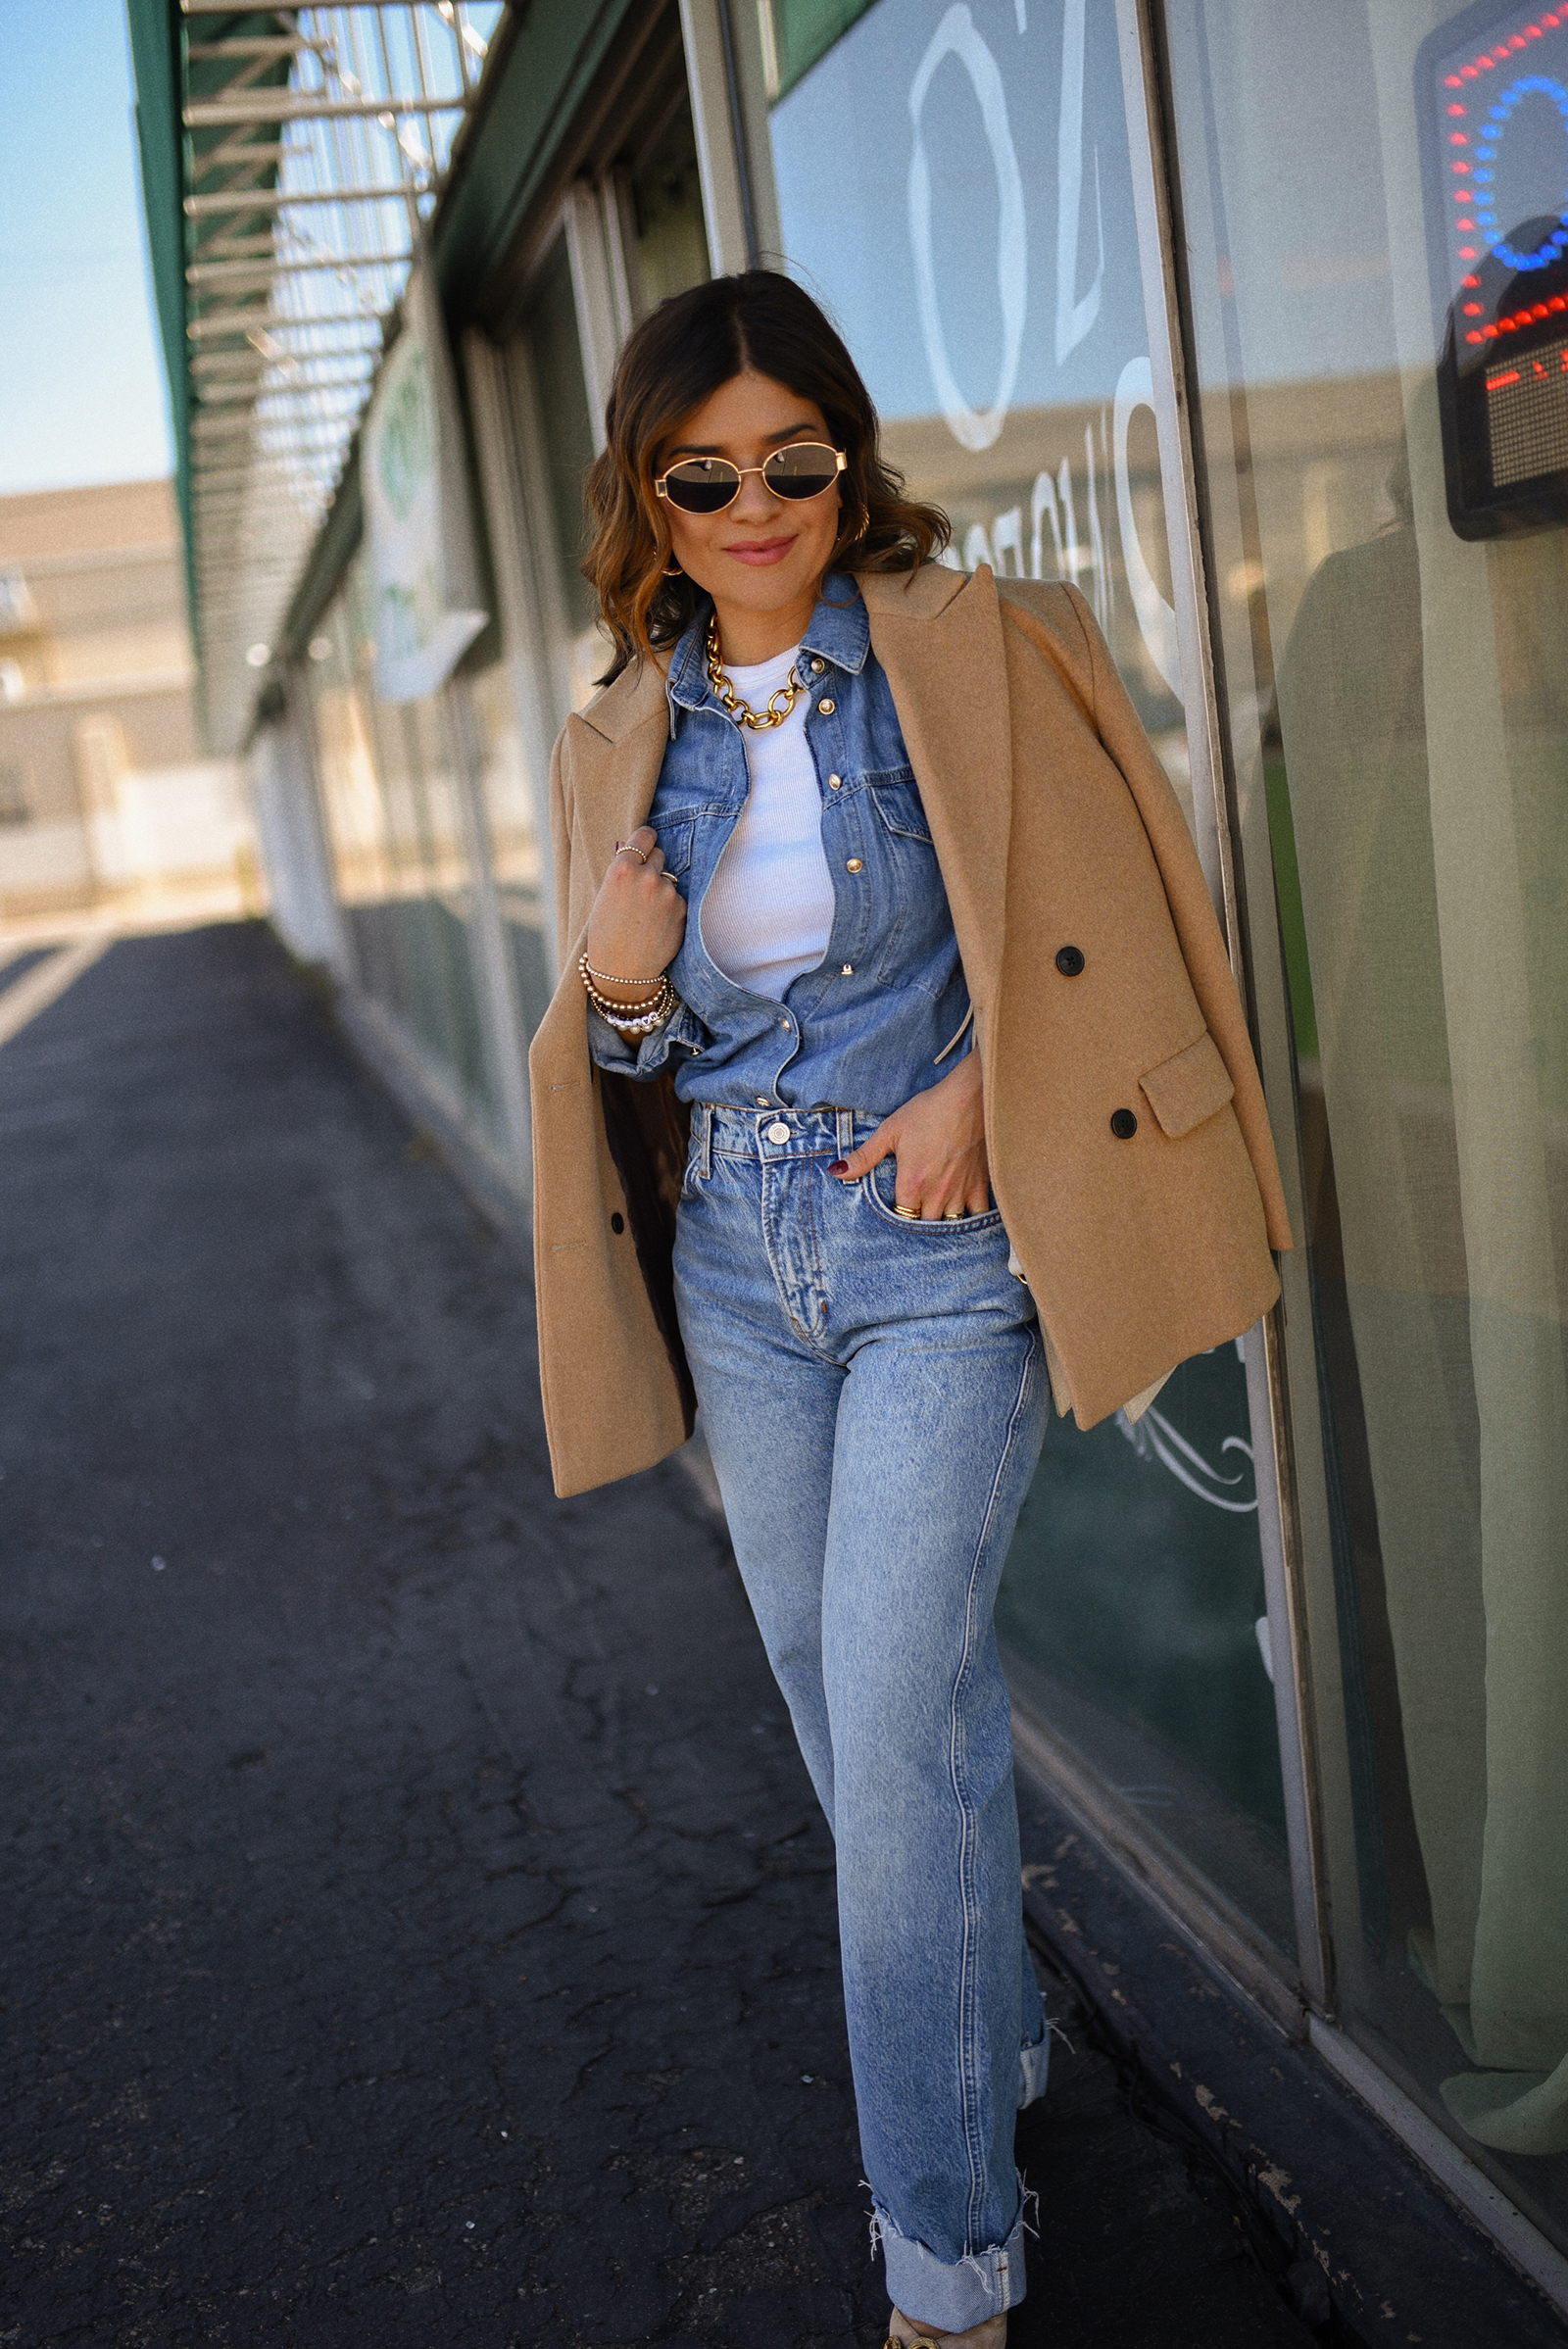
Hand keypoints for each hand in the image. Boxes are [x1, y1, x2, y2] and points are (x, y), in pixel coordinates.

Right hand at [584, 826, 685, 1003]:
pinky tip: (657, 924)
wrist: (622, 971)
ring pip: (668, 879)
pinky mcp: (681, 909)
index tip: (648, 843)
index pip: (644, 835)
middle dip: (652, 866)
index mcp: (622, 869)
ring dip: (661, 889)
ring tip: (647, 914)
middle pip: (659, 854)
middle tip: (642, 887)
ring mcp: (667, 893)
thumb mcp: (603, 897)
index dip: (646, 839)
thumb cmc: (606, 935)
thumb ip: (622, 872)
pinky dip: (670, 908)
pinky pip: (677, 898)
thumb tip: (639, 852)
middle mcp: (647, 877)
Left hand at [829, 1049, 989, 1219]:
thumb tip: (836, 1172)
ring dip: (942, 1222)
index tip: (896, 1209)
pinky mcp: (981, 1184)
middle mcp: (936, 1194)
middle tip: (915, 1213)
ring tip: (935, 1215)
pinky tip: (965, 1215)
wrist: (970, 1097)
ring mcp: (961, 1191)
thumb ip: (864, 1156)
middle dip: (918, 1222)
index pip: (901, 1217)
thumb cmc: (929, 1111)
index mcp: (912, 1183)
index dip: (897, 1216)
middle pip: (925, 1225)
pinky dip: (972, 1219)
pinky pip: (978, 1215)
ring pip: (950, 1225)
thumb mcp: (890, 1130)